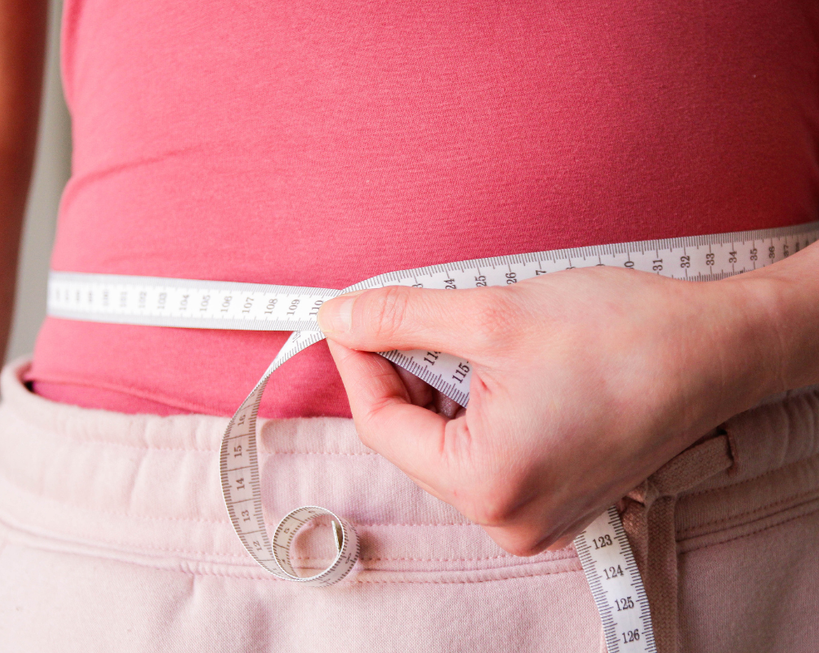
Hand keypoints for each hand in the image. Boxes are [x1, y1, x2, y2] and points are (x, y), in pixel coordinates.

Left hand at [318, 267, 778, 555]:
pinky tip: (494, 364)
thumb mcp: (491, 314)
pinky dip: (475, 405)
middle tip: (411, 314)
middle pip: (414, 438)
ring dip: (441, 384)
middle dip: (403, 371)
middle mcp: (508, 520)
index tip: (348, 318)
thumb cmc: (622, 334)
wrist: (718, 348)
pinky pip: (486, 452)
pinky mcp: (555, 498)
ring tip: (470, 334)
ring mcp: (534, 516)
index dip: (357, 363)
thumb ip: (400, 317)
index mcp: (487, 486)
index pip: (380, 425)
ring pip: (449, 442)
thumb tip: (339, 320)